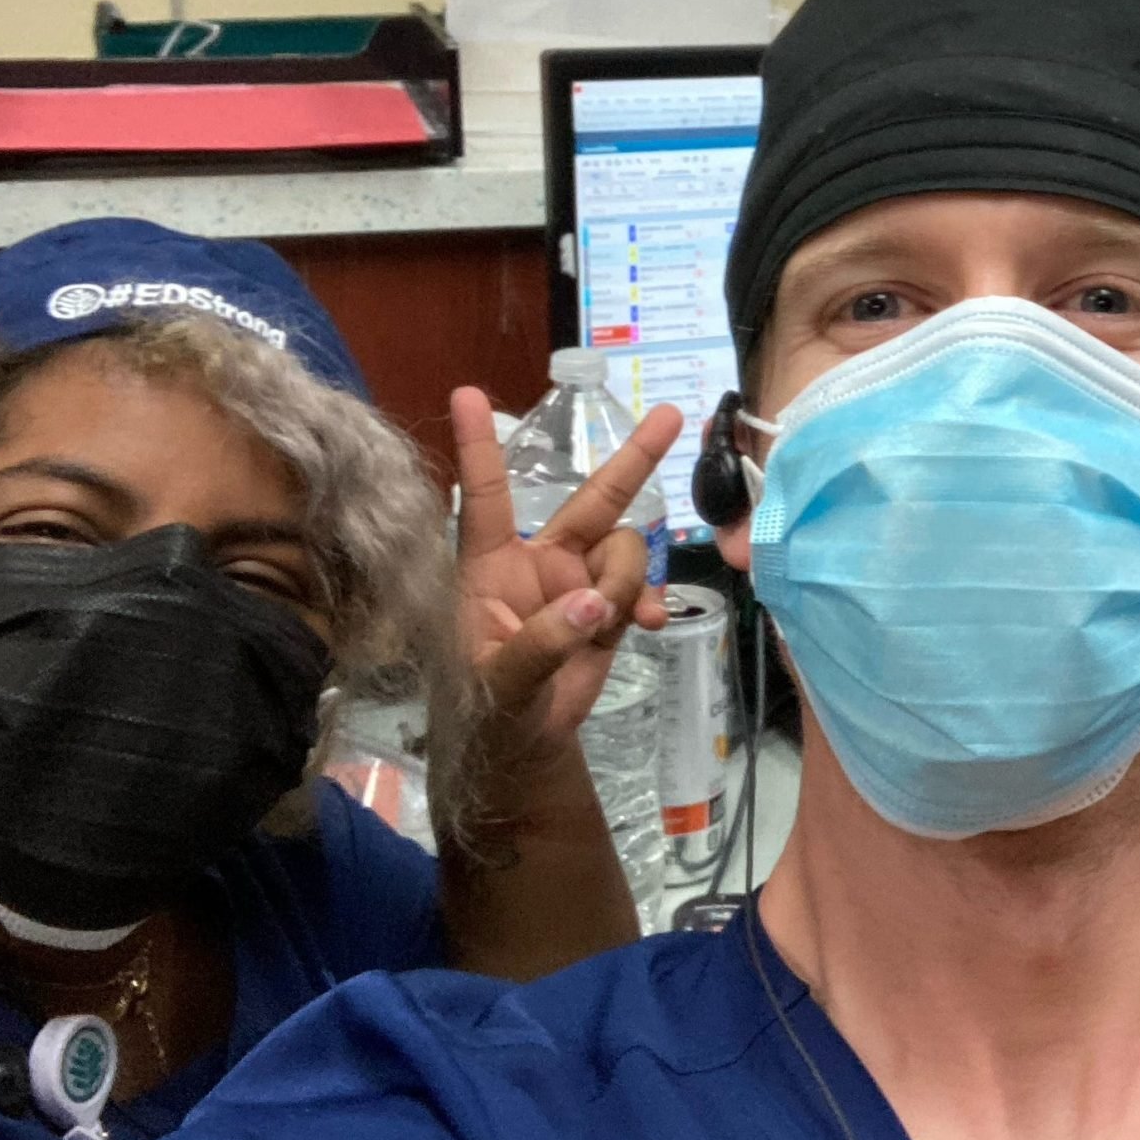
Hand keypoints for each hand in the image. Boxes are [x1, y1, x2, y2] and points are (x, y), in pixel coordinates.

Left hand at [449, 385, 682, 780]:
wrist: (521, 745)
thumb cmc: (486, 712)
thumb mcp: (501, 684)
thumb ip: (543, 644)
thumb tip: (593, 604)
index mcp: (490, 568)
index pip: (484, 498)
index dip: (478, 447)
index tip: (466, 394)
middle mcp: (537, 562)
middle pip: (590, 500)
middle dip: (632, 459)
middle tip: (673, 416)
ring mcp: (576, 582)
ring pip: (624, 551)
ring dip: (627, 581)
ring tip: (611, 625)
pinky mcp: (605, 609)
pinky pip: (640, 585)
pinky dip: (647, 601)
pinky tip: (645, 626)